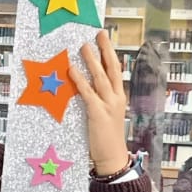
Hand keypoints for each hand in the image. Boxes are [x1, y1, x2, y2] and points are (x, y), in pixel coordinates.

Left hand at [67, 30, 132, 175]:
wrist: (113, 157)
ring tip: (84, 45)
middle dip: (106, 49)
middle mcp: (116, 98)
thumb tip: (86, 86)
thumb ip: (100, 100)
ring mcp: (108, 105)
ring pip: (100, 76)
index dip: (112, 55)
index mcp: (119, 97)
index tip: (106, 41)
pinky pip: (87, 92)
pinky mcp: (98, 113)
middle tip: (100, 33)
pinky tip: (72, 69)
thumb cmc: (107, 138)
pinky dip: (79, 79)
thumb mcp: (107, 115)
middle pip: (112, 68)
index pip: (117, 72)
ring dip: (92, 59)